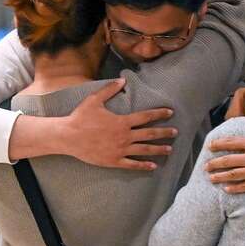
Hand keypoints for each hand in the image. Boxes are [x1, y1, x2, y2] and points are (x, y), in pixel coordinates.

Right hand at [9, 78, 177, 169]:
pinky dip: (144, 165)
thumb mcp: (94, 100)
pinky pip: (132, 164)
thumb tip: (122, 80)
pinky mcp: (113, 161)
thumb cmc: (80, 117)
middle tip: (176, 132)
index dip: (159, 114)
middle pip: (149, 134)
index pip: (146, 117)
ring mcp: (120, 150)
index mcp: (122, 121)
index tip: (170, 112)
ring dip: (158, 149)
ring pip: (144, 150)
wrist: (68, 137)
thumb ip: (110, 90)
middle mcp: (124, 136)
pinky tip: (153, 166)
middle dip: (164, 133)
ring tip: (169, 149)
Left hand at [205, 112, 244, 192]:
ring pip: (234, 175)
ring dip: (221, 177)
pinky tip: (227, 190)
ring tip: (211, 178)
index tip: (210, 146)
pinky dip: (235, 188)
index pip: (231, 142)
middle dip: (214, 163)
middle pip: (228, 160)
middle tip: (206, 165)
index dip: (218, 144)